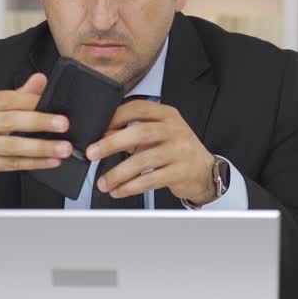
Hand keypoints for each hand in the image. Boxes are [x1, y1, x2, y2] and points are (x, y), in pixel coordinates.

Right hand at [0, 73, 71, 202]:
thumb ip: (15, 97)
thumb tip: (40, 79)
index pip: (4, 98)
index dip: (30, 100)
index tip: (52, 103)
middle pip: (9, 121)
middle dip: (40, 122)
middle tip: (63, 124)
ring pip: (11, 146)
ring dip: (41, 147)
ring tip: (62, 148)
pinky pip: (10, 164)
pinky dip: (33, 163)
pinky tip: (49, 161)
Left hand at [85, 101, 216, 205]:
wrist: (204, 170)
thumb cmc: (176, 150)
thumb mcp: (156, 136)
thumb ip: (132, 133)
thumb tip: (102, 136)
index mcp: (166, 115)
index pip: (138, 108)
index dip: (115, 117)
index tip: (97, 129)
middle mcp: (174, 130)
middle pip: (140, 132)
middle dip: (112, 143)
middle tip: (93, 154)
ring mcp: (180, 150)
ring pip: (144, 159)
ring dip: (119, 172)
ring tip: (103, 182)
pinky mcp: (181, 172)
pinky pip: (152, 179)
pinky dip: (132, 186)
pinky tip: (120, 190)